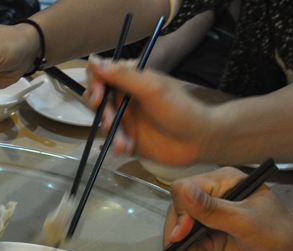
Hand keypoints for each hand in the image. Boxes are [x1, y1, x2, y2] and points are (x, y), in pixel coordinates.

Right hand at [84, 55, 213, 163]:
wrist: (199, 140)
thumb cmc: (179, 109)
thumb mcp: (151, 88)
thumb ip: (122, 76)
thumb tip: (93, 60)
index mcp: (130, 80)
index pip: (100, 74)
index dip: (94, 83)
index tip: (99, 95)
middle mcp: (125, 98)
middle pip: (96, 99)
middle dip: (100, 111)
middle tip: (111, 120)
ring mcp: (126, 119)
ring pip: (103, 123)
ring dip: (110, 133)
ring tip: (123, 141)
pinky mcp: (128, 139)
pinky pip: (112, 142)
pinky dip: (117, 145)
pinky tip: (128, 148)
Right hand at [163, 167, 292, 250]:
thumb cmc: (279, 231)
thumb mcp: (244, 221)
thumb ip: (213, 209)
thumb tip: (184, 190)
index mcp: (221, 183)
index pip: (184, 191)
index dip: (180, 215)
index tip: (181, 237)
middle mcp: (213, 197)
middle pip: (181, 216)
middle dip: (181, 242)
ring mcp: (213, 217)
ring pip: (186, 235)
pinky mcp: (215, 234)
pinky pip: (195, 246)